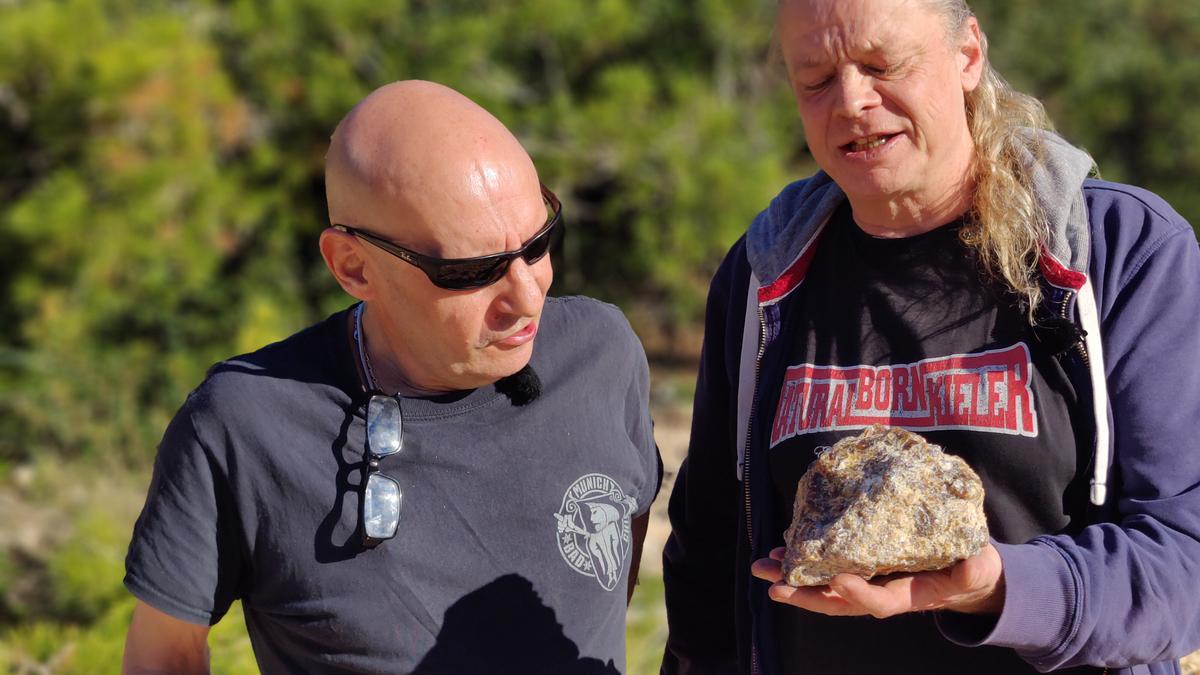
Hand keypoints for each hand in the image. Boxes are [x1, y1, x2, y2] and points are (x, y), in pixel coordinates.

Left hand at [749, 543, 1004, 618]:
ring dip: (793, 578)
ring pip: (824, 587)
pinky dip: (802, 562)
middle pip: (838, 602)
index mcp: (909, 596)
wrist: (964, 574)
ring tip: (763, 567)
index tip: (838, 580)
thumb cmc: (972, 569)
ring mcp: (868, 583)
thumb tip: (975, 562)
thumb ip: (975, 567)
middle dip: (805, 595)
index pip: (880, 602)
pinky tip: (779, 551)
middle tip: (774, 586)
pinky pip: (826, 569)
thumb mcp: (979, 567)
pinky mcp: (861, 567)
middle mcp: (881, 593)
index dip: (859, 594)